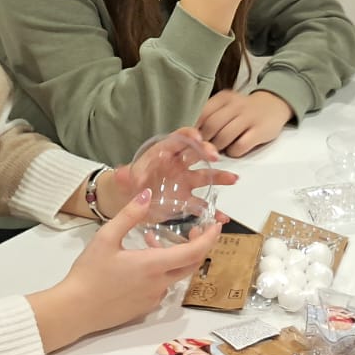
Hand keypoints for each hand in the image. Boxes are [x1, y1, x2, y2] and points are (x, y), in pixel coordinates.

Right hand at [30, 187, 223, 350]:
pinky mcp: (145, 307)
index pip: (194, 252)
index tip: (217, 225)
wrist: (75, 310)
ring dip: (175, 258)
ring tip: (153, 240)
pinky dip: (162, 271)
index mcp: (153, 265)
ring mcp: (153, 298)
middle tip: (194, 229)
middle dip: (199, 246)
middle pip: (192, 265)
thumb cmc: (89, 273)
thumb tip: (147, 193)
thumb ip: (129, 215)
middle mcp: (160, 284)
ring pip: (176, 275)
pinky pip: (163, 286)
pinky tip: (142, 262)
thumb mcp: (106, 238)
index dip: (210, 238)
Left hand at [99, 127, 239, 213]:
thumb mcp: (123, 179)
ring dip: (219, 177)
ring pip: (205, 177)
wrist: (126, 201)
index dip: (188, 136)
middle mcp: (177, 165)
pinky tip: (222, 217)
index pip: (178, 139)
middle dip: (207, 152)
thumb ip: (123, 175)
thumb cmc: (126, 183)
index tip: (197, 138)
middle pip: (195, 154)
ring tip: (233, 180)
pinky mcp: (185, 201)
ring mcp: (183, 183)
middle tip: (215, 156)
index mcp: (162, 154)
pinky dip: (212, 211)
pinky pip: (201, 204)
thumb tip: (120, 172)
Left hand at [197, 90, 294, 157]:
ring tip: (217, 150)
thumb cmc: (244, 110)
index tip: (193, 138)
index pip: (203, 113)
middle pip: (212, 126)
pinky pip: (240, 146)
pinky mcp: (259, 131)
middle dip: (205, 140)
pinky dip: (233, 152)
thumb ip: (211, 115)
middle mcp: (235, 105)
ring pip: (224, 137)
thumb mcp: (227, 105)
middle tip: (203, 147)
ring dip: (217, 148)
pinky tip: (233, 150)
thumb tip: (192, 133)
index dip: (195, 129)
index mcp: (224, 98)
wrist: (274, 105)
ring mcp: (248, 118)